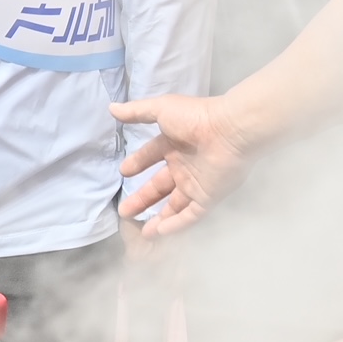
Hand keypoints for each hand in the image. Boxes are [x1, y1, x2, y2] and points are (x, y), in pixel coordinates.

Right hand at [110, 93, 259, 236]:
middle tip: (124, 210)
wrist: (229, 131)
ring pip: (174, 206)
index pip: (151, 156)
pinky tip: (158, 233)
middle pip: (159, 187)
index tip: (124, 172)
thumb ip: (137, 112)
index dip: (137, 164)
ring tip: (141, 231)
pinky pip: (189, 216)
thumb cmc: (196, 118)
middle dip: (142, 199)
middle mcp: (184, 166)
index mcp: (174, 145)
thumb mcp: (161, 109)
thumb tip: (112, 108)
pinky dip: (174, 225)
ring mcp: (196, 184)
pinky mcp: (207, 198)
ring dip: (158, 218)